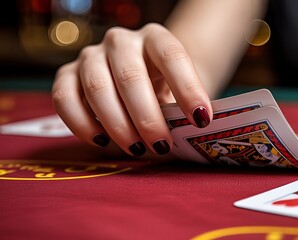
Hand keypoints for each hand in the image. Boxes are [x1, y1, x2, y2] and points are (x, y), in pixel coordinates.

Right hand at [52, 23, 212, 156]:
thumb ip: (181, 109)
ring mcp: (91, 56)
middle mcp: (121, 41)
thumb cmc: (164, 87)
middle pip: (130, 76)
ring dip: (117, 125)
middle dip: (147, 117)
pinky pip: (65, 99)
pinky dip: (82, 124)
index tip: (201, 119)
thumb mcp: (178, 92)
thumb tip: (187, 139)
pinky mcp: (67, 74)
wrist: (139, 76)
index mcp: (155, 38)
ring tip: (137, 150)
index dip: (188, 88)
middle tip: (161, 145)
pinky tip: (102, 141)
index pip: (172, 56)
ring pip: (97, 88)